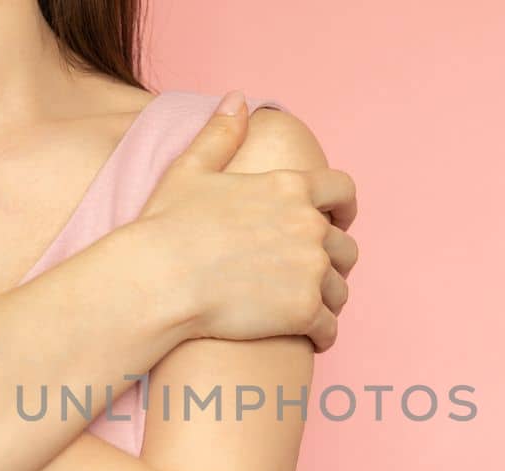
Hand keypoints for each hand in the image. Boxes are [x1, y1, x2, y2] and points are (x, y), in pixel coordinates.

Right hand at [136, 91, 358, 352]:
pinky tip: (309, 338)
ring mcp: (311, 270)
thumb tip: (238, 99)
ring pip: (340, 290)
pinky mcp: (305, 311)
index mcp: (290, 188)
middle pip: (346, 247)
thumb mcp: (190, 170)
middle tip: (311, 277)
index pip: (343, 191)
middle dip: (333, 262)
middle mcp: (310, 226)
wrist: (159, 281)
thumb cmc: (166, 227)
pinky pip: (331, 327)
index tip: (340, 221)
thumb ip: (220, 134)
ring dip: (327, 300)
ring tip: (308, 312)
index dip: (344, 208)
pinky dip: (323, 334)